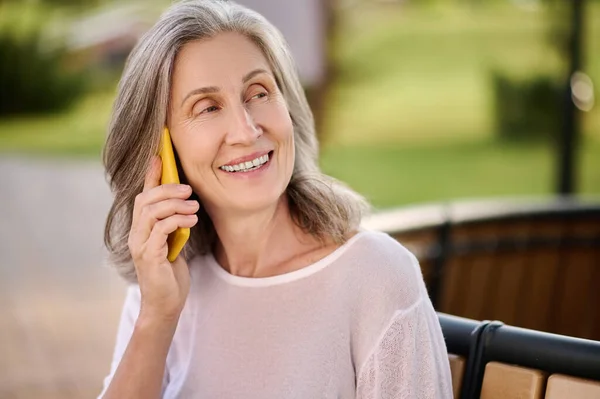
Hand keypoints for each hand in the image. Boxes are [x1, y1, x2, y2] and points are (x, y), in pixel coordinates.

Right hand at [128, 156, 198, 323]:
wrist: (166, 305)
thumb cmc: (170, 274)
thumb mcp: (174, 242)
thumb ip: (173, 224)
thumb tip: (185, 202)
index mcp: (141, 229)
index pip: (143, 195)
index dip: (150, 174)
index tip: (159, 154)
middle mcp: (136, 234)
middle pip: (145, 199)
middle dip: (167, 189)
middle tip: (188, 190)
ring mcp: (140, 245)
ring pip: (151, 212)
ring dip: (175, 204)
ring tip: (194, 207)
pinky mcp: (149, 256)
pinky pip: (160, 229)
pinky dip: (177, 220)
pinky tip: (191, 221)